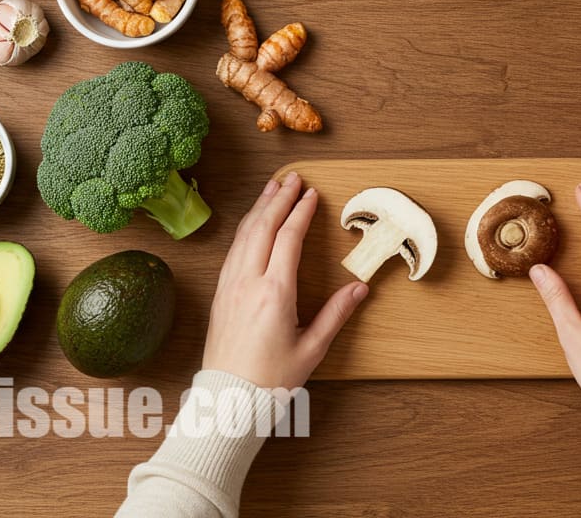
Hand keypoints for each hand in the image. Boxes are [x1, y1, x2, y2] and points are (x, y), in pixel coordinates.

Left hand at [203, 172, 367, 389]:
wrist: (228, 402)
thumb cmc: (271, 380)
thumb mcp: (312, 349)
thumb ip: (336, 314)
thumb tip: (360, 288)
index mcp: (274, 293)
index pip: (289, 239)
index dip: (301, 212)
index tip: (312, 194)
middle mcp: (248, 283)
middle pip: (263, 227)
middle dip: (279, 198)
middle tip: (293, 178)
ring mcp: (230, 286)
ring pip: (244, 235)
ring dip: (260, 208)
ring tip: (272, 188)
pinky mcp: (220, 294)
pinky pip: (233, 250)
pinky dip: (245, 228)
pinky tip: (252, 222)